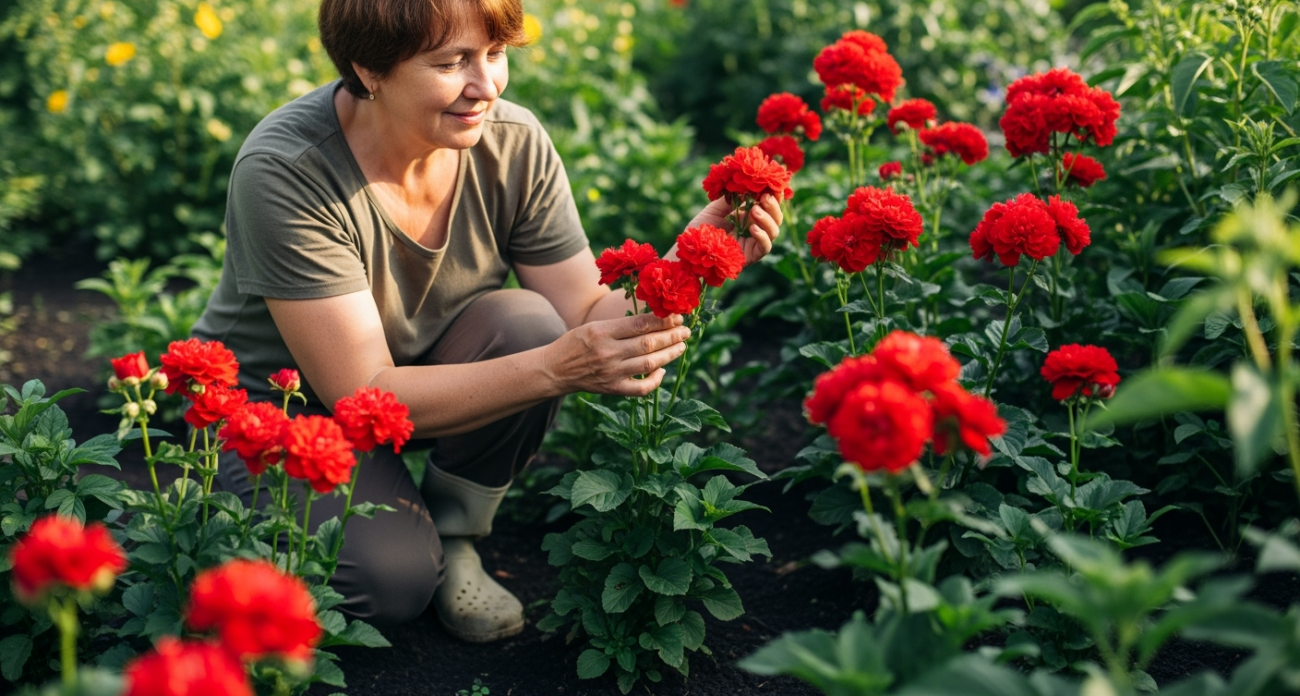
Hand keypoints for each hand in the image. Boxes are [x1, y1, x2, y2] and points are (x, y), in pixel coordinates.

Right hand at [541, 313, 690, 396]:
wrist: (555, 369)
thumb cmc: (576, 343)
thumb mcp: (594, 325)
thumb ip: (621, 325)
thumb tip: (654, 320)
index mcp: (602, 332)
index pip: (640, 324)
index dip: (663, 320)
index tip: (677, 317)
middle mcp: (608, 352)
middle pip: (649, 343)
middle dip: (672, 336)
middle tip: (685, 331)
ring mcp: (611, 373)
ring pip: (649, 363)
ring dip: (670, 354)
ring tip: (681, 346)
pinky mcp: (613, 389)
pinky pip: (641, 388)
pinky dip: (656, 380)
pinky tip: (662, 370)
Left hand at [684, 194, 783, 265]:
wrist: (690, 247)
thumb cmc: (702, 227)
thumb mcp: (717, 207)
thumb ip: (733, 198)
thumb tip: (749, 186)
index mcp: (749, 216)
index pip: (768, 206)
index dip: (774, 196)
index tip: (770, 186)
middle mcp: (755, 229)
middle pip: (776, 218)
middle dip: (773, 206)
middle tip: (765, 196)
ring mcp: (753, 243)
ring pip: (774, 232)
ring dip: (767, 219)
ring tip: (754, 210)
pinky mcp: (751, 256)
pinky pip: (765, 247)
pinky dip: (762, 236)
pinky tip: (752, 228)